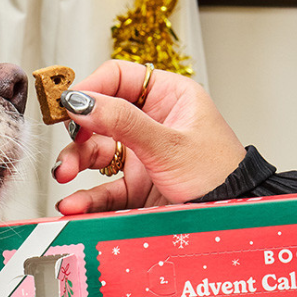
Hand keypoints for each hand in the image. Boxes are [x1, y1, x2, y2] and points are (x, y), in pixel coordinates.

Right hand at [51, 60, 246, 213]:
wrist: (231, 217)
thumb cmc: (218, 175)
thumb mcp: (168, 143)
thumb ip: (122, 122)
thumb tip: (82, 101)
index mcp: (168, 97)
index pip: (118, 78)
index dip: (90, 89)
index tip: (67, 105)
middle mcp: (151, 123)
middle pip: (99, 118)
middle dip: (77, 135)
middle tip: (68, 145)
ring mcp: (141, 155)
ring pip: (94, 153)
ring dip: (74, 164)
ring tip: (64, 177)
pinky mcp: (135, 187)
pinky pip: (102, 188)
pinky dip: (85, 197)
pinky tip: (74, 204)